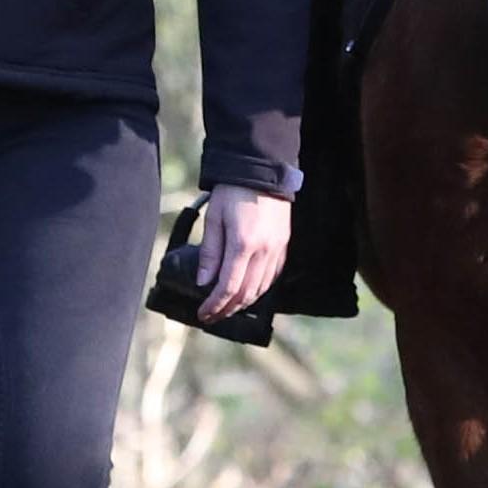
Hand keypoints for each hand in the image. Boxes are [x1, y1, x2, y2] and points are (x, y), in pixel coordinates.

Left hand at [197, 183, 291, 319]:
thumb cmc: (233, 191)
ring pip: (262, 288)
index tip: (203, 313)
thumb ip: (210, 252)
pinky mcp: (285, 245)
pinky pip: (273, 276)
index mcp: (243, 244)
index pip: (228, 288)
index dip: (215, 305)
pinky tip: (248, 291)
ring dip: (244, 303)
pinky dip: (259, 289)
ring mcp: (277, 249)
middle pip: (246, 294)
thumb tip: (204, 283)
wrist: (262, 170)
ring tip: (227, 307)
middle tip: (212, 316)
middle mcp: (264, 251)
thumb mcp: (214, 219)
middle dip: (227, 309)